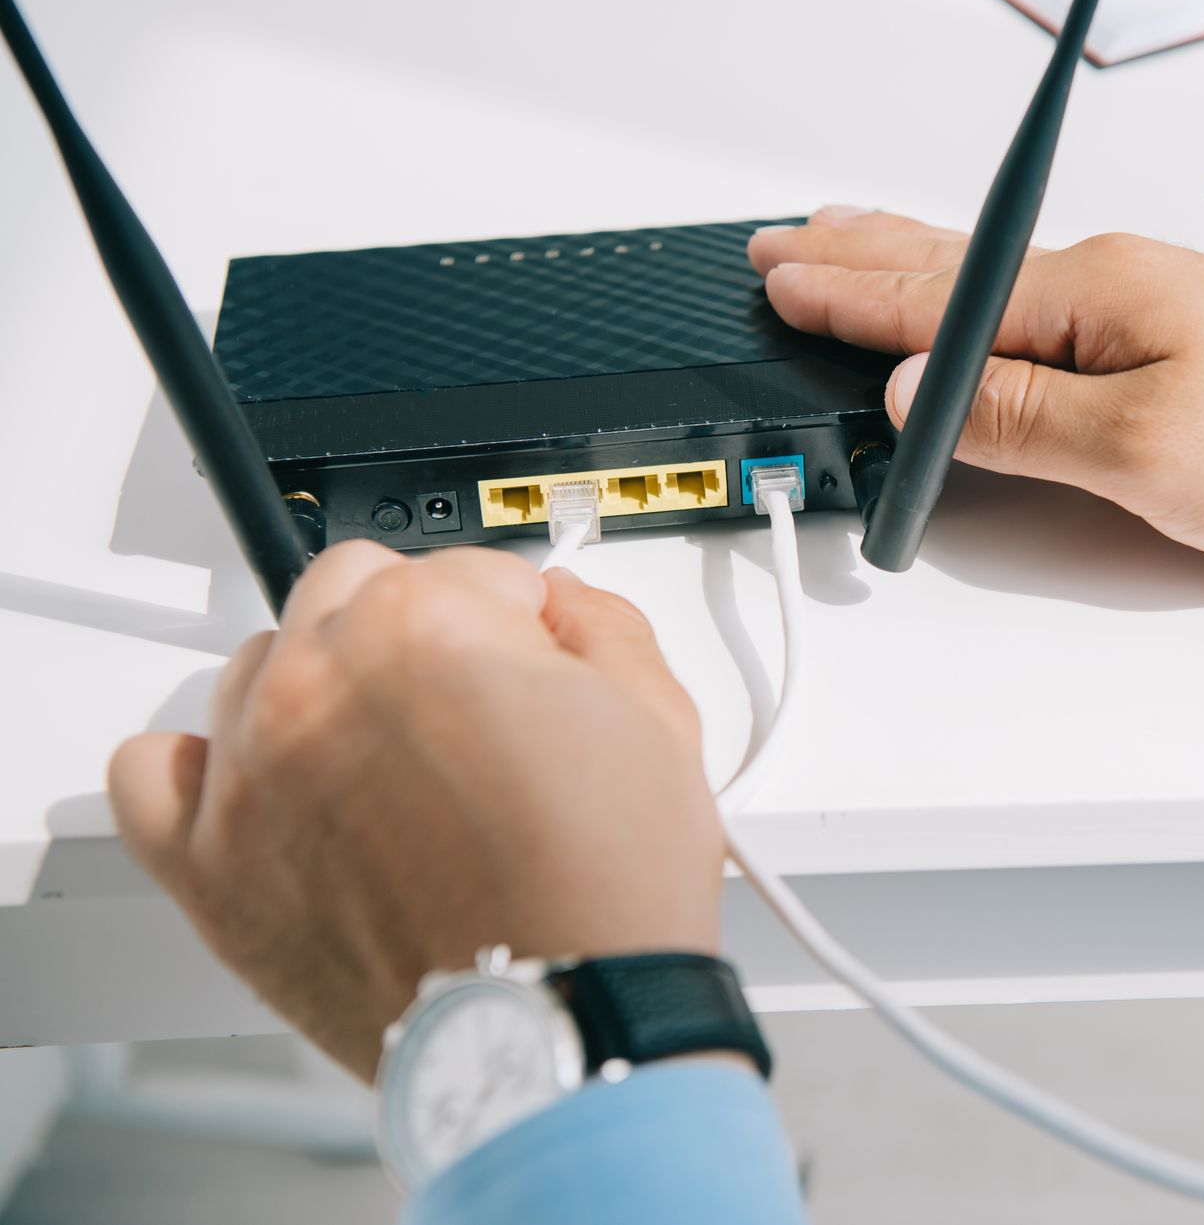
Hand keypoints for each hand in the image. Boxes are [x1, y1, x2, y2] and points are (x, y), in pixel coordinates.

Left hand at [107, 544, 719, 1081]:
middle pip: (351, 589)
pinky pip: (150, 773)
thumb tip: (563, 606)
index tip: (538, 668)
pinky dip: (201, 767)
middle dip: (419, 631)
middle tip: (472, 712)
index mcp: (426, 624)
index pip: (472, 569)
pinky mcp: (209, 864)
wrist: (559, 1027)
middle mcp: (319, 681)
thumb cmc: (605, 892)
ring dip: (321, 689)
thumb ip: (603, 624)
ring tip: (390, 765)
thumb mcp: (660, 721)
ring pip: (257, 665)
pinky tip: (272, 786)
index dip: (523, 621)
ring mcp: (251, 770)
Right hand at [750, 208, 1203, 558]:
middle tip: (784, 245)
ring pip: (989, 278)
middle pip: (951, 265)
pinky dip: (972, 295)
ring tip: (847, 247)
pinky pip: (1034, 304)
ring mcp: (1137, 303)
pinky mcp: (1164, 335)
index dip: (846, 296)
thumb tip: (917, 394)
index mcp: (1089, 294)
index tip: (779, 280)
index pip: (934, 298)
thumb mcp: (1141, 449)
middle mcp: (1107, 281)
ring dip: (905, 264)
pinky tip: (967, 303)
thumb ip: (1019, 421)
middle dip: (857, 257)